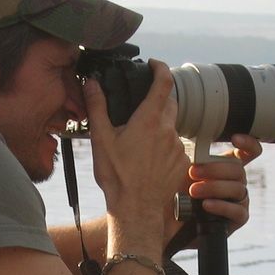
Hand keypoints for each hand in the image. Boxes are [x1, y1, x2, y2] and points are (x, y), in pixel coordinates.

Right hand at [84, 61, 187, 249]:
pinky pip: (176, 146)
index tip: (154, 65)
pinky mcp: (182, 162)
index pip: (164, 82)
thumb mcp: (101, 139)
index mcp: (149, 119)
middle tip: (141, 107)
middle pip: (170, 103)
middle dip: (158, 99)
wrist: (135, 209)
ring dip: (160, 126)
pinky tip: (150, 159)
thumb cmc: (117, 176)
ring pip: (172, 126)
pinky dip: (165, 146)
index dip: (160, 68)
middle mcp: (168, 130)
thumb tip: (92, 83)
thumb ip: (97, 107)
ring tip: (141, 141)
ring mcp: (178, 147)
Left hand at [171, 133, 263, 239]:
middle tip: (192, 172)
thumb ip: (188, 154)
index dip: (248, 143)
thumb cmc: (175, 195)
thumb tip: (179, 127)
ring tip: (193, 191)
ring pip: (237, 189)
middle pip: (238, 170)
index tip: (234, 138)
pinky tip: (206, 205)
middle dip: (214, 169)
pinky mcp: (237, 220)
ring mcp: (239, 202)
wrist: (170, 227)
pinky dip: (221, 206)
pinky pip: (237, 211)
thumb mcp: (180, 170)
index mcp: (228, 169)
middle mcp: (236, 183)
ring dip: (213, 187)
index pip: (249, 153)